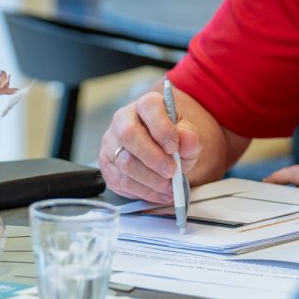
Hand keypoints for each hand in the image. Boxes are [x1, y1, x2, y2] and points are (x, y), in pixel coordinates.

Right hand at [100, 88, 201, 202]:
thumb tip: (187, 139)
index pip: (148, 108)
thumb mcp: (188, 137)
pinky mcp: (107, 165)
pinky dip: (143, 191)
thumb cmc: (172, 141)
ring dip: (150, 179)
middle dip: (153, 158)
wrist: (162, 154)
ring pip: (125, 162)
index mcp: (145, 105)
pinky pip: (121, 181)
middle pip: (129, 135)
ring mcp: (111, 143)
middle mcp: (123, 120)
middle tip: (172, 172)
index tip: (174, 148)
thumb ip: (191, 137)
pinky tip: (159, 193)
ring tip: (169, 187)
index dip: (161, 128)